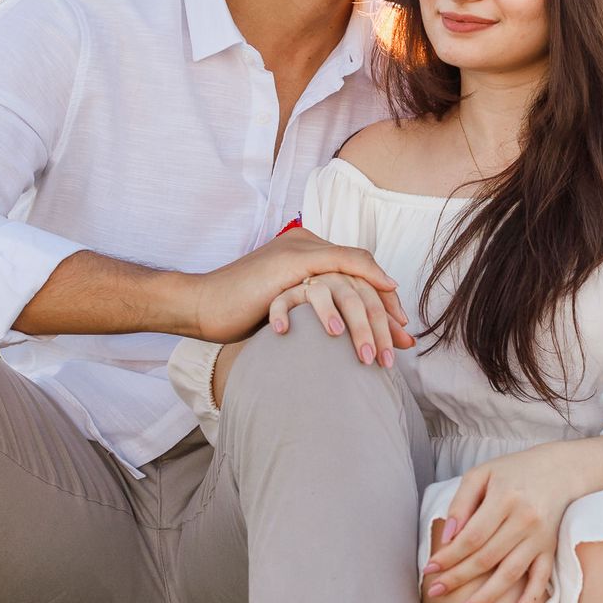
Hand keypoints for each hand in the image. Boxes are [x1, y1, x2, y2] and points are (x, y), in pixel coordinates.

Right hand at [185, 228, 409, 343]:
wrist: (201, 304)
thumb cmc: (243, 311)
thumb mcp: (292, 308)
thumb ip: (319, 310)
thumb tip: (351, 336)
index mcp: (313, 252)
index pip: (362, 273)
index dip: (385, 304)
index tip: (401, 334)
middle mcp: (309, 245)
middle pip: (363, 278)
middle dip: (386, 317)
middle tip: (400, 349)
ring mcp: (297, 252)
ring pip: (349, 282)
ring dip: (366, 323)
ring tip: (371, 357)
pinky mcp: (283, 267)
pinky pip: (324, 277)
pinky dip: (338, 304)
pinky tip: (341, 333)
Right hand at [266, 270, 416, 367]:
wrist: (287, 290)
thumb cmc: (332, 310)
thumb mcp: (356, 315)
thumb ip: (380, 325)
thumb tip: (410, 342)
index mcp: (354, 280)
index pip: (376, 301)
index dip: (387, 325)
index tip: (395, 351)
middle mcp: (333, 276)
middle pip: (354, 299)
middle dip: (365, 329)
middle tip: (370, 358)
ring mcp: (307, 282)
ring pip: (322, 293)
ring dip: (329, 312)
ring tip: (336, 334)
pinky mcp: (282, 291)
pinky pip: (282, 299)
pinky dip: (282, 313)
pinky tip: (284, 331)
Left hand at [422, 443, 580, 602]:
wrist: (560, 469)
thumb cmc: (513, 471)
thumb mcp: (482, 474)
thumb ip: (462, 502)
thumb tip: (448, 538)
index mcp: (505, 498)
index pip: (472, 536)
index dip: (450, 556)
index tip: (430, 569)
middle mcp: (524, 520)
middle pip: (487, 558)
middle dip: (458, 578)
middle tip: (435, 593)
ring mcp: (540, 537)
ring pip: (510, 574)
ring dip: (486, 598)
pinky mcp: (551, 549)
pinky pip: (542, 579)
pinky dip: (530, 600)